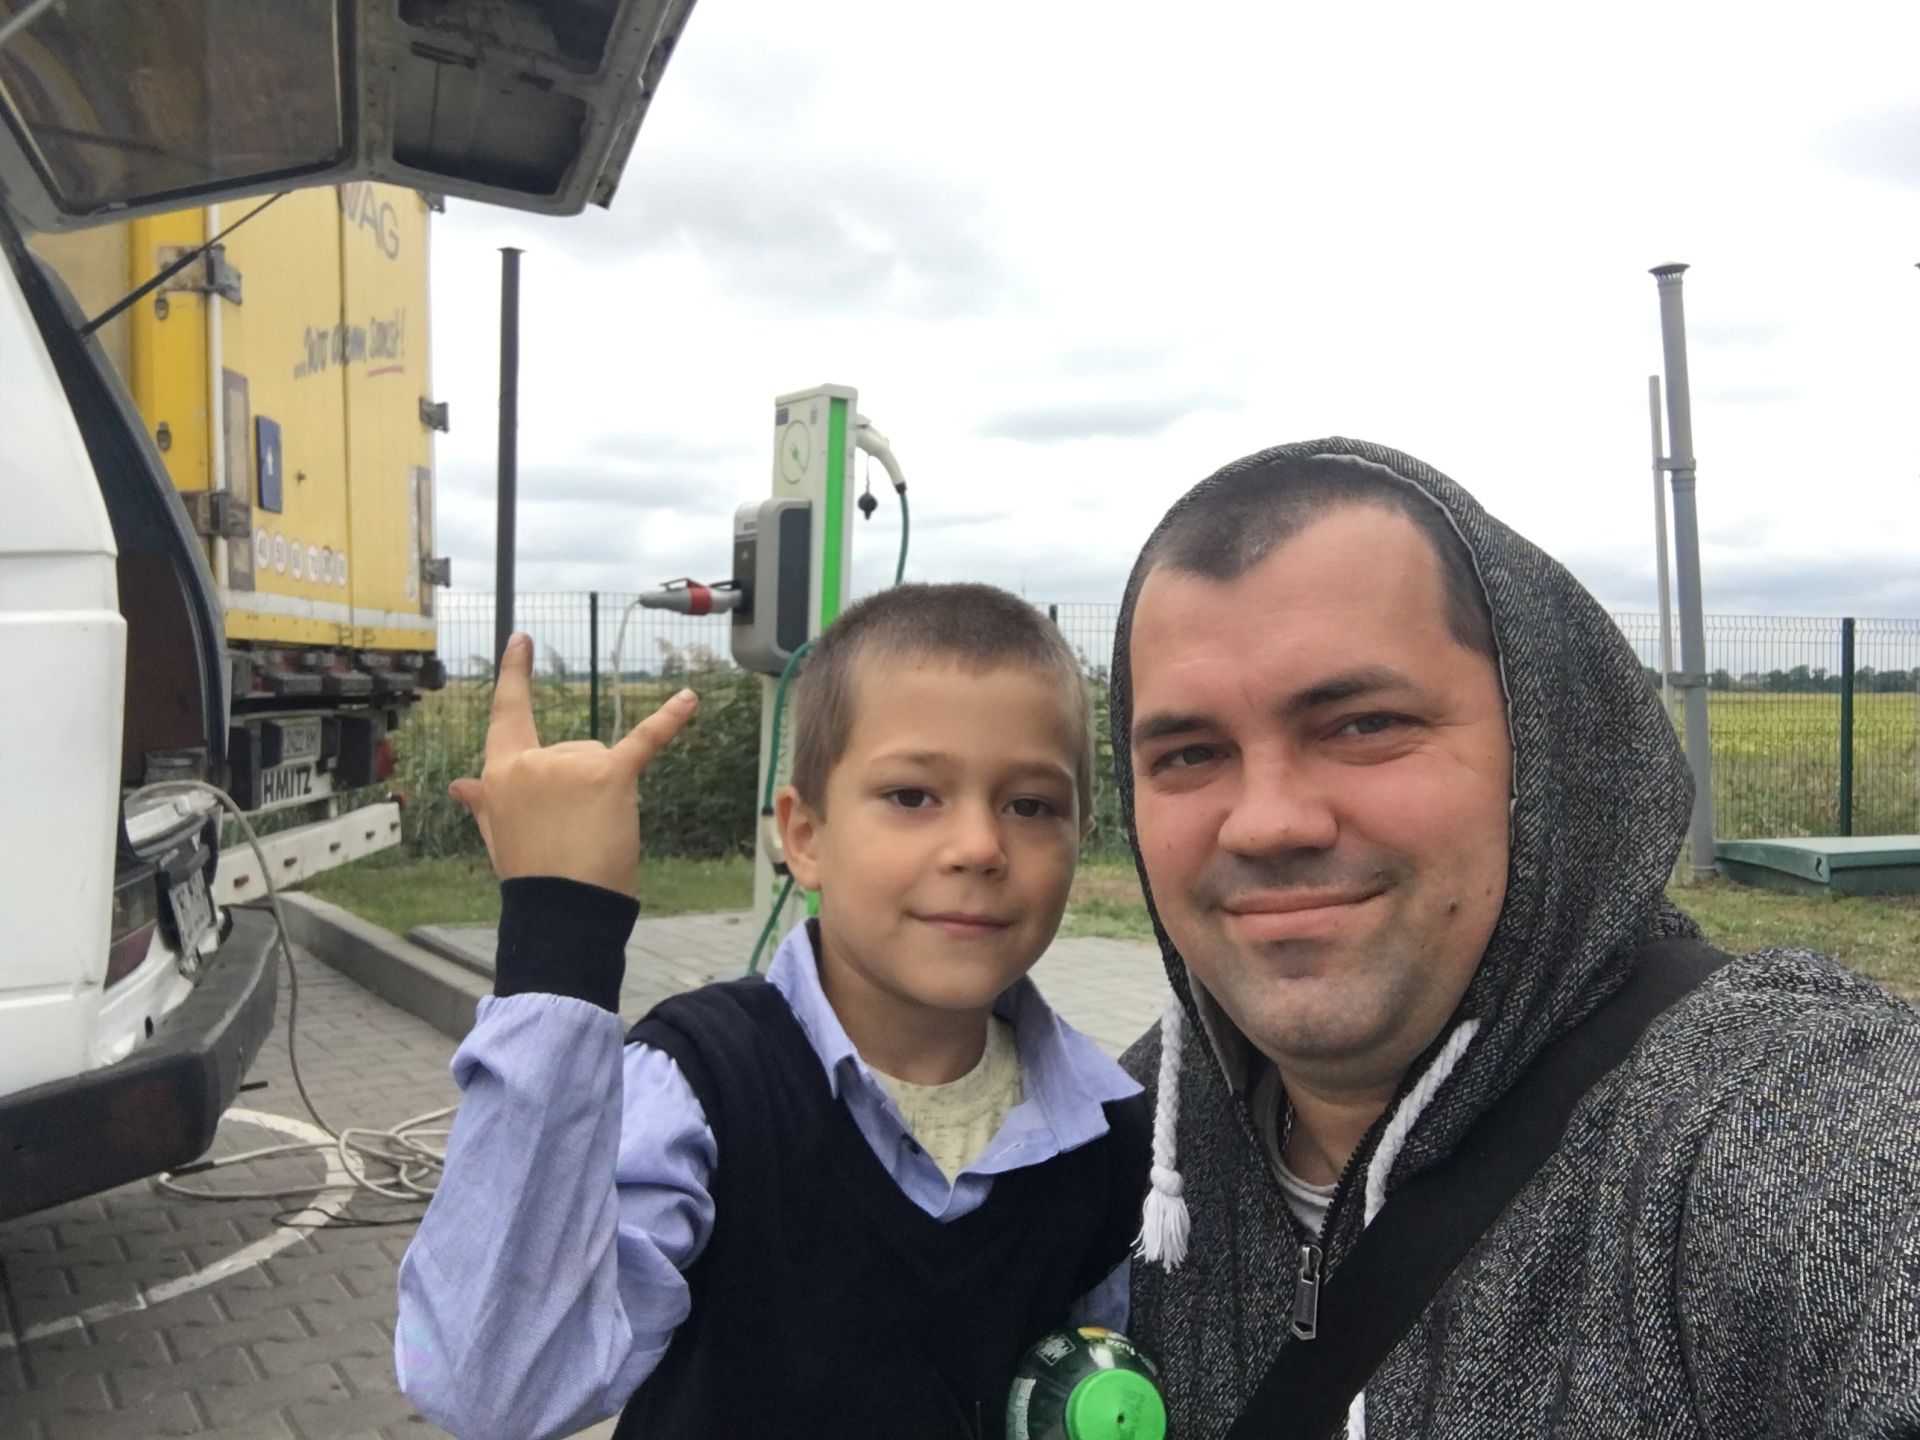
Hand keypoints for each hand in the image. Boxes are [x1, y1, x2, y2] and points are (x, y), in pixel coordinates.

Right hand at [449, 633, 697, 896]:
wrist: (563, 909)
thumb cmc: (534, 876)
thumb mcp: (500, 835)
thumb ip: (486, 802)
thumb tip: (460, 784)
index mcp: (502, 773)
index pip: (509, 715)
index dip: (516, 675)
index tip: (522, 640)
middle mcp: (534, 761)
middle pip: (574, 750)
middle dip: (583, 786)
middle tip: (573, 834)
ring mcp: (572, 765)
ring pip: (602, 759)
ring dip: (607, 791)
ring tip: (593, 834)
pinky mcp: (611, 775)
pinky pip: (645, 740)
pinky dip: (669, 719)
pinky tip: (689, 698)